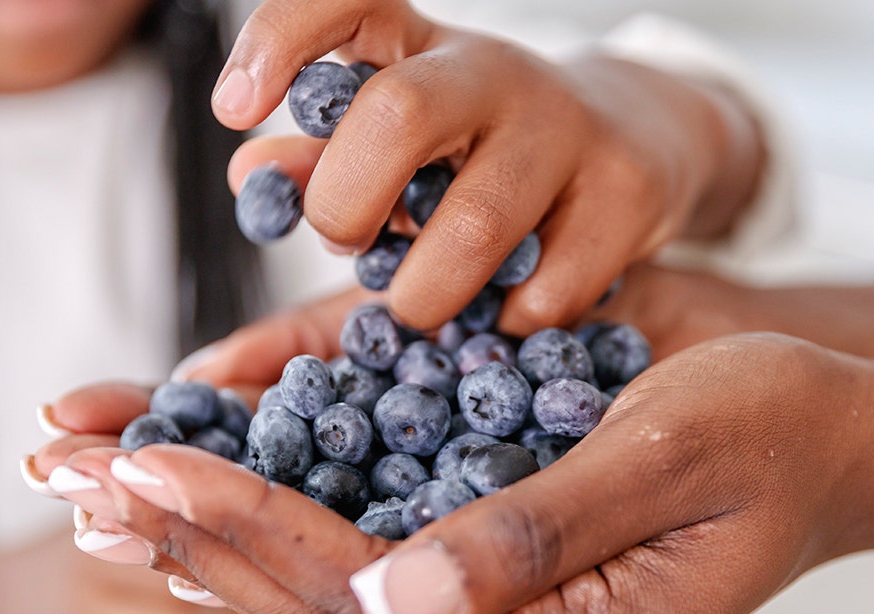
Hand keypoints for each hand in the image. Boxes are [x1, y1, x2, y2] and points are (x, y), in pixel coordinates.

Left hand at [67, 334, 873, 613]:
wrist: (842, 438)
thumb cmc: (778, 432)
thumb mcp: (672, 461)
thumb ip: (533, 537)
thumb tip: (383, 604)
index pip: (365, 597)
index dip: (251, 528)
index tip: (148, 466)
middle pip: (324, 605)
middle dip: (201, 538)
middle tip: (80, 482)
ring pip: (333, 583)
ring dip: (222, 535)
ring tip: (109, 495)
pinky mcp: (506, 571)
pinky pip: (375, 550)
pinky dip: (289, 518)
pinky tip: (217, 494)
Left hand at [214, 0, 763, 333]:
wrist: (638, 140)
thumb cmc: (486, 149)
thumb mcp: (405, 143)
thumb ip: (326, 160)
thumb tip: (250, 173)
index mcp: (421, 45)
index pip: (347, 0)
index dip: (281, 41)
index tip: (235, 108)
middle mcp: (494, 69)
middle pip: (399, 113)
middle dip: (346, 204)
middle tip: (347, 242)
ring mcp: (569, 126)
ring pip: (475, 223)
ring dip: (423, 291)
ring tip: (417, 303)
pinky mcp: (628, 191)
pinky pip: (545, 289)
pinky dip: (505, 321)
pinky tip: (505, 308)